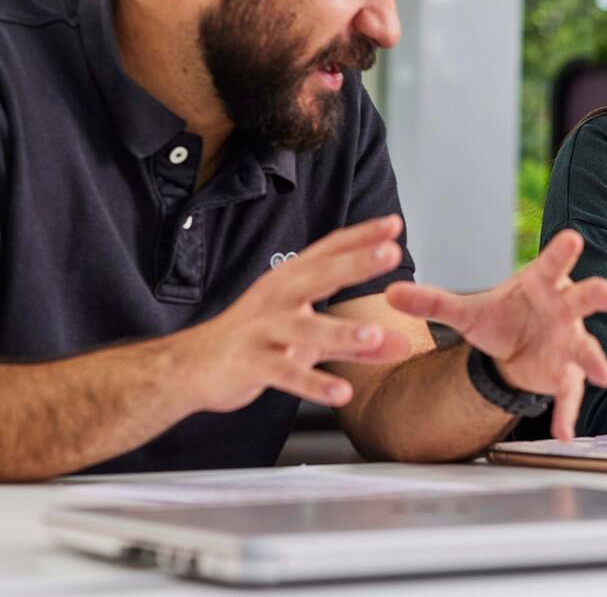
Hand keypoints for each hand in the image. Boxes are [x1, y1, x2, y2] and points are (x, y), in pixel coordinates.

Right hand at [181, 216, 410, 413]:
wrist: (193, 365)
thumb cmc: (257, 340)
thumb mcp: (311, 339)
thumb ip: (358, 342)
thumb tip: (404, 345)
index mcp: (291, 279)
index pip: (330, 250)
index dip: (362, 236)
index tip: (394, 223)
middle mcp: (277, 296)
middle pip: (320, 275)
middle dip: (355, 263)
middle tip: (390, 252)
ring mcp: (263, 329)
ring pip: (305, 329)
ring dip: (340, 332)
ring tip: (374, 335)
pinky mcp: (251, 363)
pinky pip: (285, 374)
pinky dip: (313, 384)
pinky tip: (342, 392)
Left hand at [385, 229, 606, 439]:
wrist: (515, 350)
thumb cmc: (502, 316)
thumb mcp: (465, 311)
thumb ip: (431, 301)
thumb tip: (389, 293)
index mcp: (541, 283)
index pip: (552, 263)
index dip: (563, 251)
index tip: (573, 237)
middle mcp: (562, 309)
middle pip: (584, 298)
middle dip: (597, 294)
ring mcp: (568, 342)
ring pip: (586, 347)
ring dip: (594, 360)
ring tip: (602, 375)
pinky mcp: (564, 374)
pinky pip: (567, 394)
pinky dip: (565, 413)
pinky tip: (562, 433)